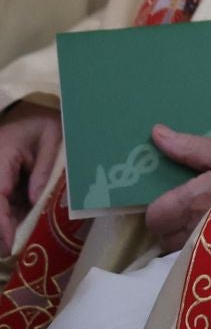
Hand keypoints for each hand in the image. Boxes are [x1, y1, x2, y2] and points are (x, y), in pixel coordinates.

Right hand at [0, 102, 59, 250]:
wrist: (28, 111)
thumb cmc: (42, 121)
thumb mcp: (52, 137)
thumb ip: (44, 168)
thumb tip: (35, 200)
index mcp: (2, 158)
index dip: (1, 222)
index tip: (8, 243)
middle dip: (0, 228)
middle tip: (8, 252)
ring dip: (5, 222)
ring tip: (13, 245)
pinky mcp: (0, 180)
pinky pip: (3, 200)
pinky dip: (9, 214)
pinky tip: (18, 228)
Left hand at [145, 124, 210, 252]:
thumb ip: (189, 147)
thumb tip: (156, 133)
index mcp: (193, 200)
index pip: (157, 216)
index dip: (162, 208)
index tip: (175, 199)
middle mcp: (199, 229)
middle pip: (167, 238)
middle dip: (174, 226)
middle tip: (193, 210)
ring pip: (186, 251)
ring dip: (191, 239)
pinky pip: (207, 260)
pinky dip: (210, 251)